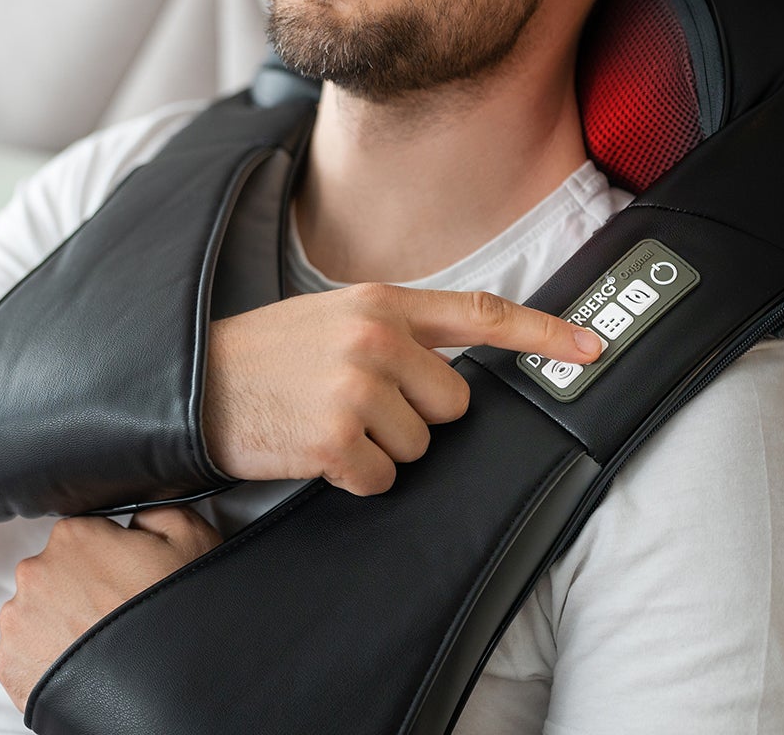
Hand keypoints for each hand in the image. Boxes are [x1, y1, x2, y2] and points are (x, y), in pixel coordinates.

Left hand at [0, 507, 221, 710]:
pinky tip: (79, 668)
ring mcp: (18, 620)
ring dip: (60, 626)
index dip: (110, 560)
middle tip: (114, 617)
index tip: (126, 582)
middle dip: (81, 593)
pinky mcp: (9, 665)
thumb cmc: (180, 614)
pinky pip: (24, 654)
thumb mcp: (190, 538)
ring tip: (96, 648)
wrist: (169, 690)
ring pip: (37, 614)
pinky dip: (45, 660)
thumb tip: (136, 516)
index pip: (85, 537)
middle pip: (57, 574)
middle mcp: (35, 571)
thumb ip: (154, 511)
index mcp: (73, 535)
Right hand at [202, 283, 601, 495]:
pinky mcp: (338, 439)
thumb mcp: (329, 320)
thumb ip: (393, 333)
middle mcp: (375, 339)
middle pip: (453, 404)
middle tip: (354, 407)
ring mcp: (357, 388)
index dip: (543, 335)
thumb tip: (452, 377)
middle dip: (414, 419)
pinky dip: (354, 479)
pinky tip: (316, 451)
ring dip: (380, 450)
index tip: (593, 349)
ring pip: (420, 447)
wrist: (190, 386)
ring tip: (326, 423)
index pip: (479, 313)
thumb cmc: (263, 360)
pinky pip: (383, 479)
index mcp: (378, 303)